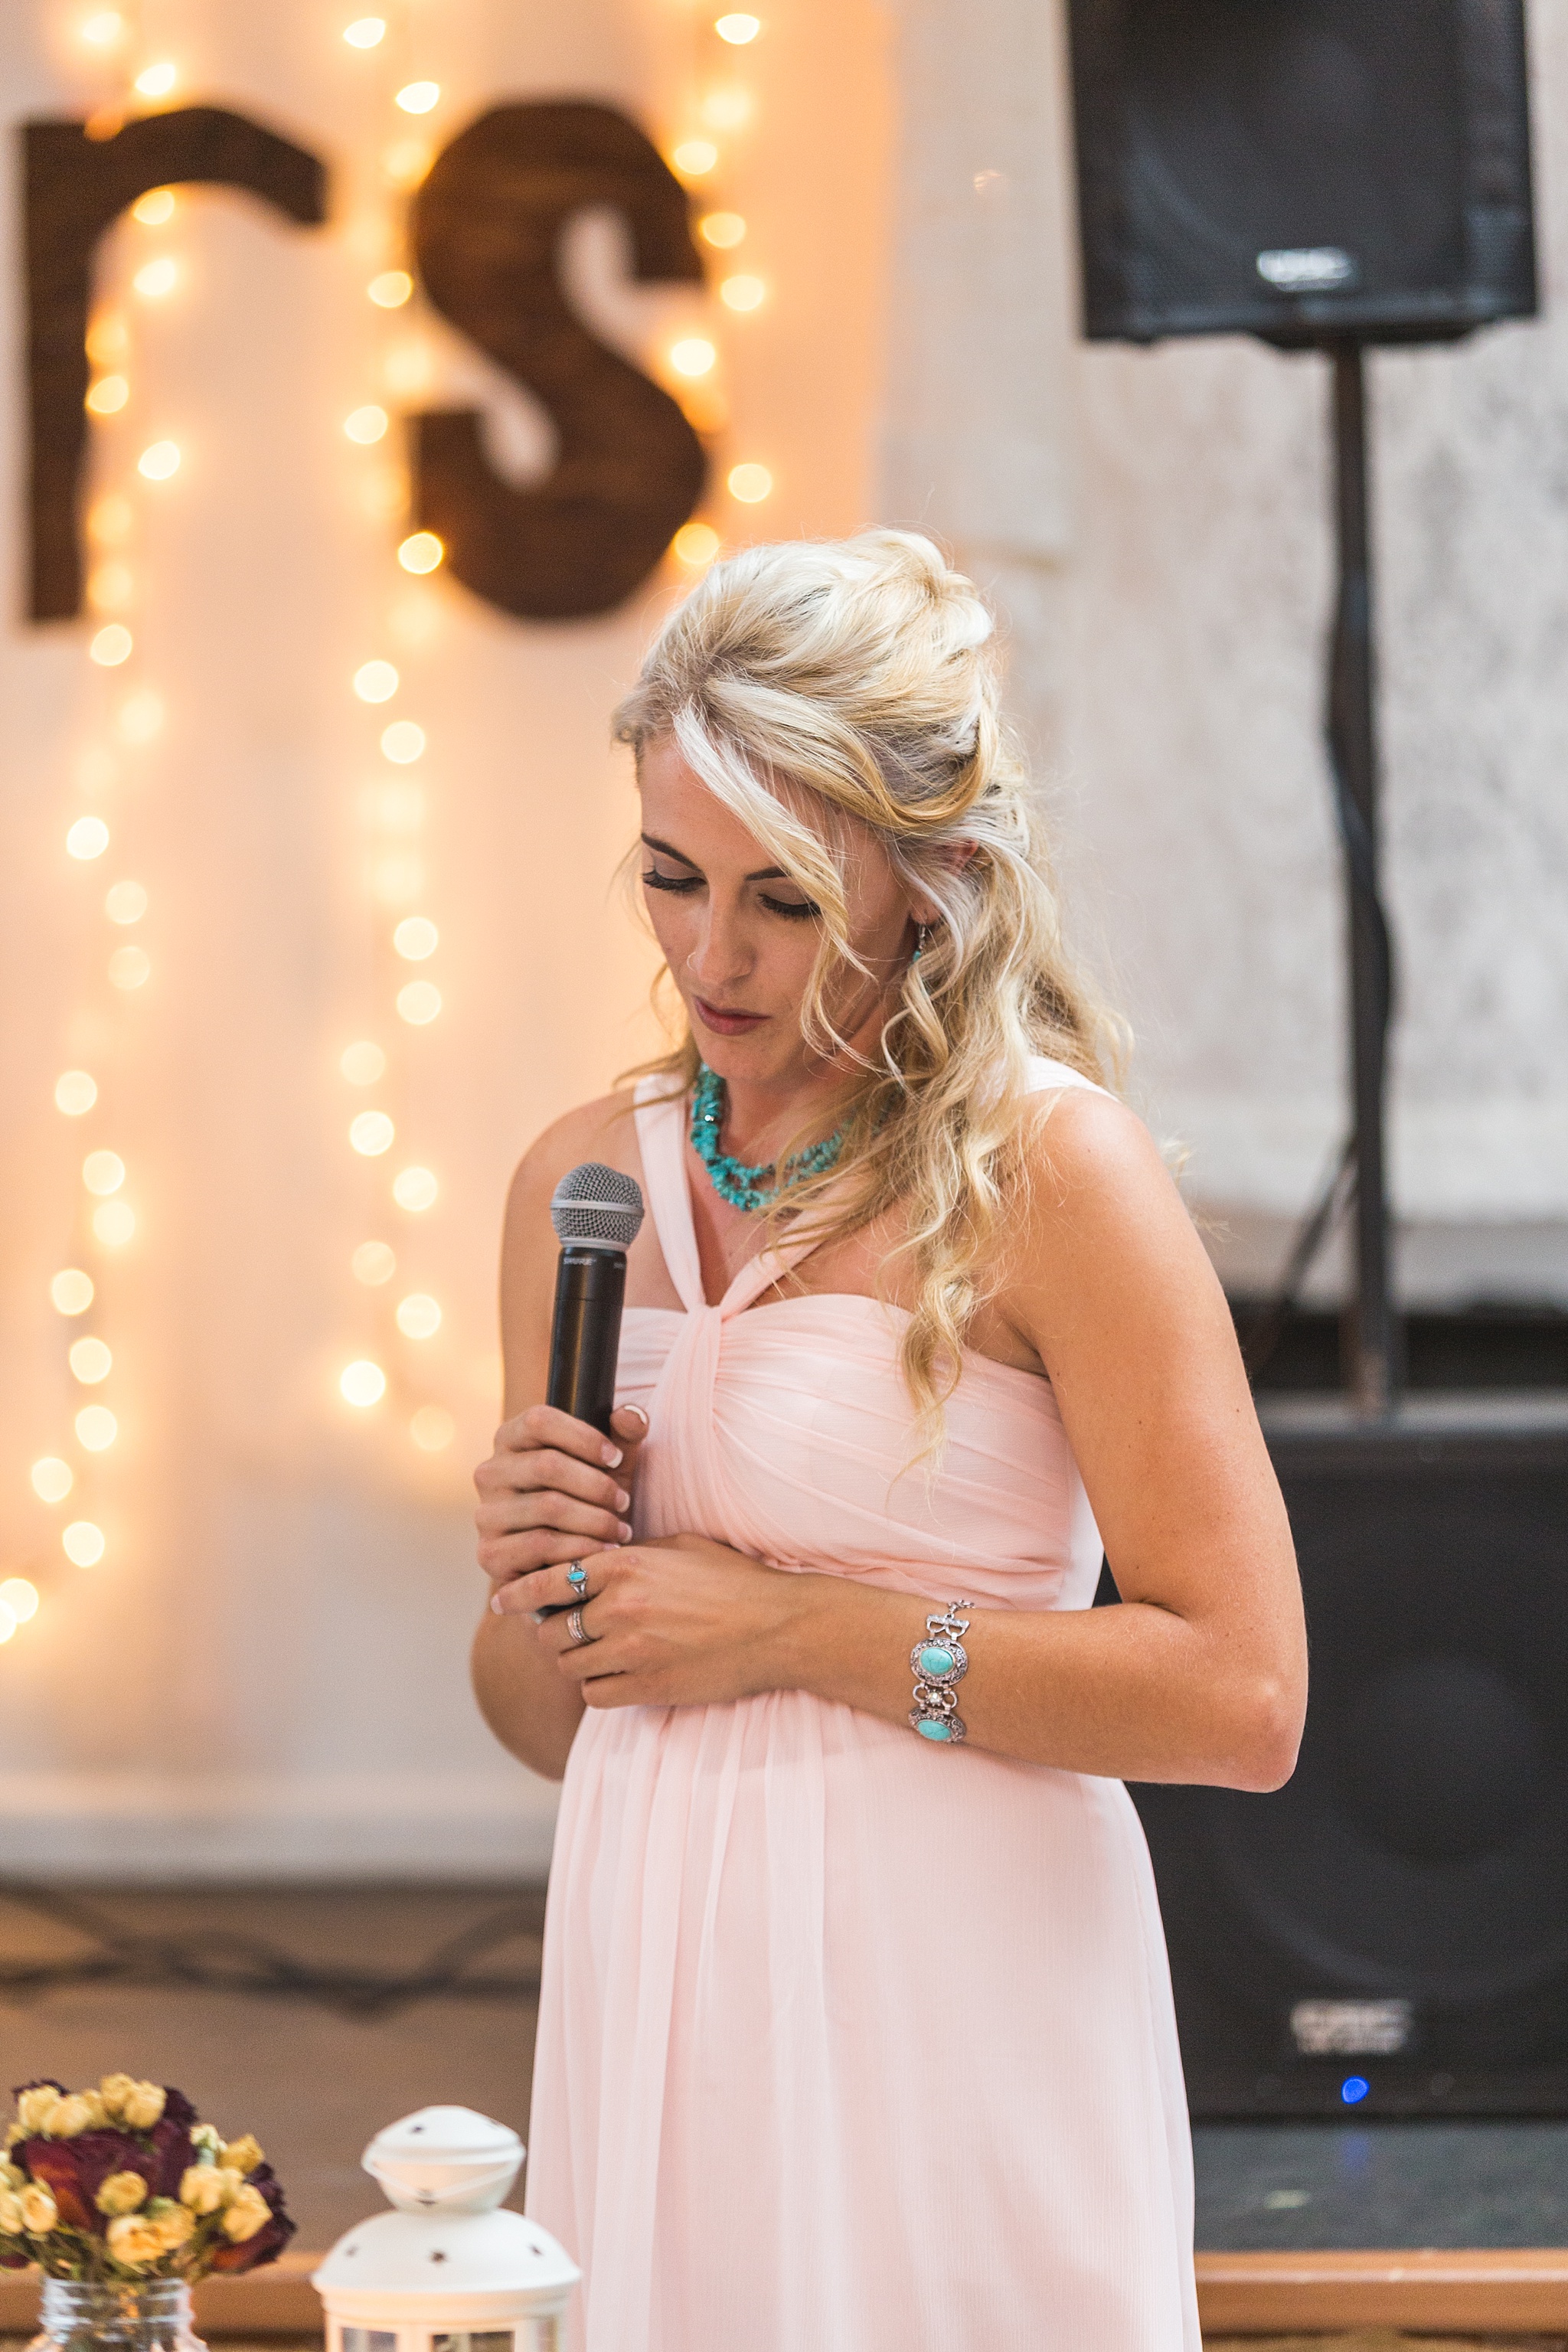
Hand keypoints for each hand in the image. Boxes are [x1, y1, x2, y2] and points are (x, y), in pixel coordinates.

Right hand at [473, 1402, 648, 1589]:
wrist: (561, 1561)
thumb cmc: (587, 1502)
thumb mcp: (608, 1468)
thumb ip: (624, 1437)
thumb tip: (631, 1415)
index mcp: (511, 1440)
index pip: (539, 1420)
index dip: (583, 1436)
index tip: (616, 1458)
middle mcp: (490, 1473)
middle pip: (547, 1464)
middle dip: (597, 1485)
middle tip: (625, 1502)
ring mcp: (486, 1514)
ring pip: (547, 1506)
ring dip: (595, 1520)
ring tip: (621, 1530)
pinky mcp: (490, 1553)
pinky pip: (541, 1545)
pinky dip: (580, 1549)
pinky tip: (603, 1552)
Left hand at [493, 1532, 823, 1709]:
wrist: (777, 1628)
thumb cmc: (734, 1581)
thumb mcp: (680, 1548)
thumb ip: (632, 1553)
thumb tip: (592, 1560)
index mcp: (626, 1564)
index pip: (549, 1580)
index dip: (519, 1594)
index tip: (503, 1602)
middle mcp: (621, 1607)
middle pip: (552, 1629)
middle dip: (551, 1632)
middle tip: (563, 1631)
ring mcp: (632, 1651)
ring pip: (569, 1665)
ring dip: (576, 1661)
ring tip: (595, 1654)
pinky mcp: (647, 1687)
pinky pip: (595, 1695)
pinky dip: (598, 1687)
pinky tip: (616, 1676)